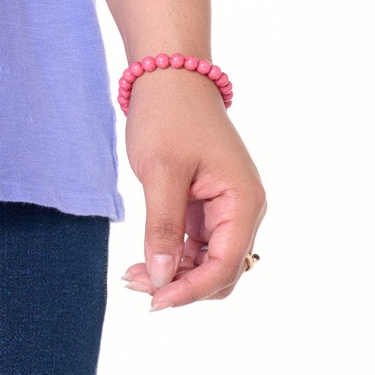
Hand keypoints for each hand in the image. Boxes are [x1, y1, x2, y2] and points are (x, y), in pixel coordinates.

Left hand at [120, 68, 264, 309]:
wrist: (168, 72)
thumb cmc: (168, 114)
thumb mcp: (161, 171)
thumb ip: (162, 227)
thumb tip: (160, 278)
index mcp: (243, 202)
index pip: (224, 265)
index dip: (190, 290)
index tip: (154, 302)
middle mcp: (242, 209)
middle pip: (221, 271)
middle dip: (182, 285)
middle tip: (136, 287)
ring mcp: (226, 207)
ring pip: (207, 260)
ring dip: (174, 273)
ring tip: (131, 276)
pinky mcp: (208, 202)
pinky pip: (196, 243)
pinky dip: (172, 255)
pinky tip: (142, 260)